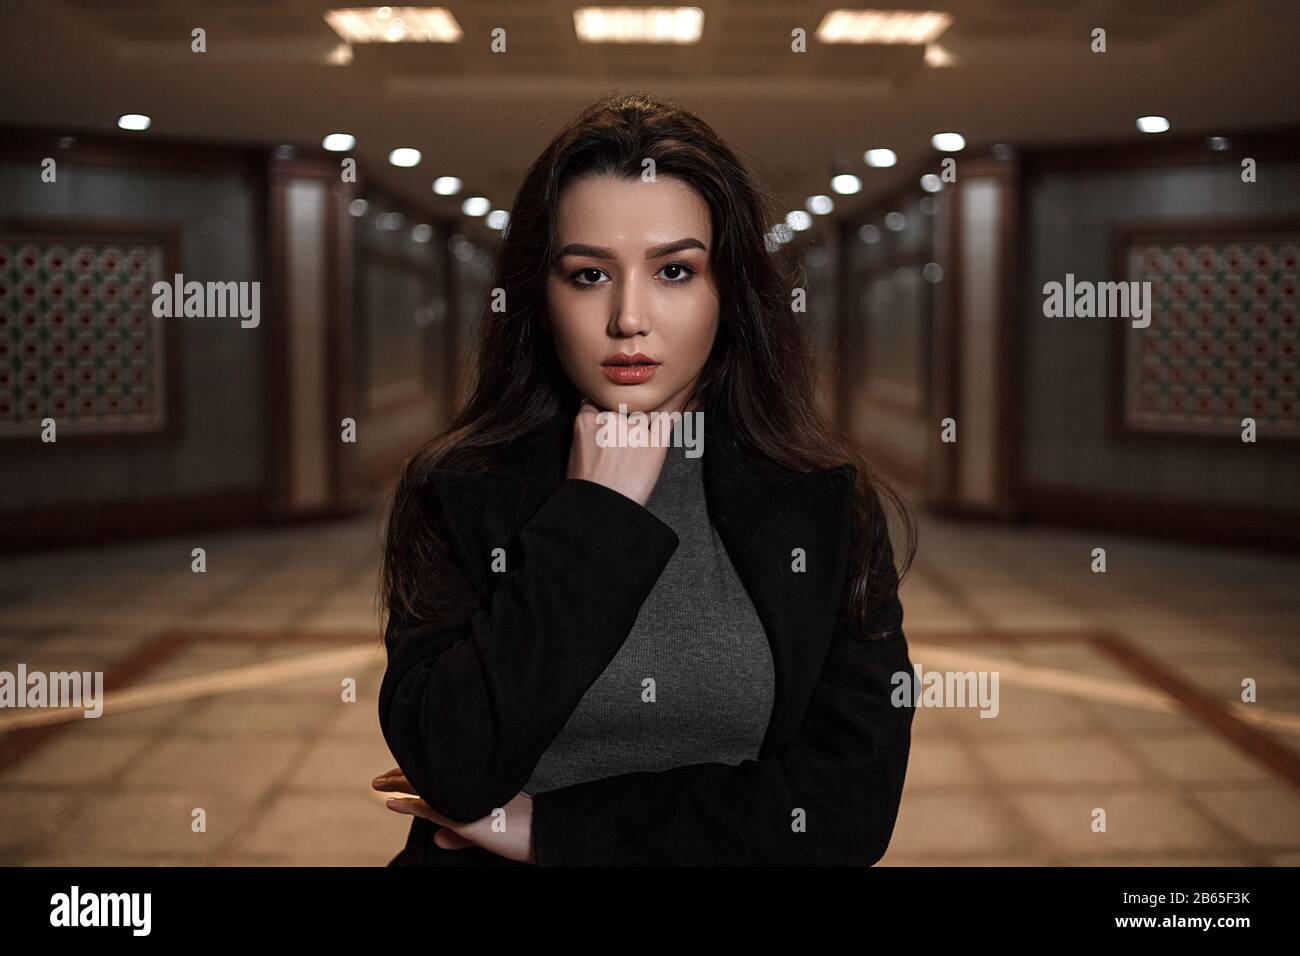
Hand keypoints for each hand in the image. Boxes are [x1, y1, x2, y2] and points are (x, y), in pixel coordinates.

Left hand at [372, 768, 534, 863]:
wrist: (542, 832)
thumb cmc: (521, 829)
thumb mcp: (487, 829)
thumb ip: (461, 833)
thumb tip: (437, 838)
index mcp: (476, 782)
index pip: (442, 771)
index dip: (419, 769)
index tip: (399, 770)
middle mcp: (470, 786)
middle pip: (429, 773)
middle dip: (401, 773)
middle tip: (381, 777)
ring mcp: (466, 800)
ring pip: (425, 786)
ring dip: (398, 784)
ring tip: (378, 783)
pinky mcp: (465, 818)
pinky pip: (430, 809)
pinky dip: (409, 805)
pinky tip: (392, 802)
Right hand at [566, 398, 671, 505]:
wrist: (602, 511)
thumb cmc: (587, 487)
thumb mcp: (576, 449)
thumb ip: (591, 426)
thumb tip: (603, 416)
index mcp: (586, 419)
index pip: (603, 401)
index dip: (610, 411)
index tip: (614, 422)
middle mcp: (610, 419)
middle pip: (625, 406)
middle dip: (627, 419)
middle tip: (625, 442)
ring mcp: (633, 430)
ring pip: (645, 412)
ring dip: (644, 424)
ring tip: (639, 446)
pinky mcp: (655, 444)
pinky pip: (666, 421)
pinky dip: (668, 420)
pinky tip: (669, 422)